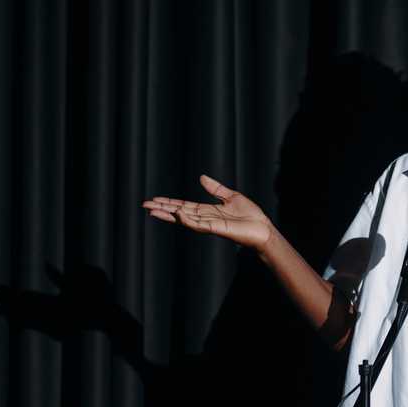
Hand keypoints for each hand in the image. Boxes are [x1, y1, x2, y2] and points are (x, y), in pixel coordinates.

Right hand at [142, 175, 273, 249]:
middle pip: (180, 213)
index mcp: (208, 211)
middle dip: (163, 209)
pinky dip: (187, 220)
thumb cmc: (250, 216)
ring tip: (153, 210)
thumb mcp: (231, 196)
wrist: (263, 229)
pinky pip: (199, 224)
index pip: (184, 206)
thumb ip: (215, 189)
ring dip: (169, 215)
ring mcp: (209, 224)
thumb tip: (201, 177)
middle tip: (145, 205)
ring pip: (185, 219)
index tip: (155, 199)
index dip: (170, 202)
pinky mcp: (217, 228)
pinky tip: (177, 214)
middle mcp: (205, 218)